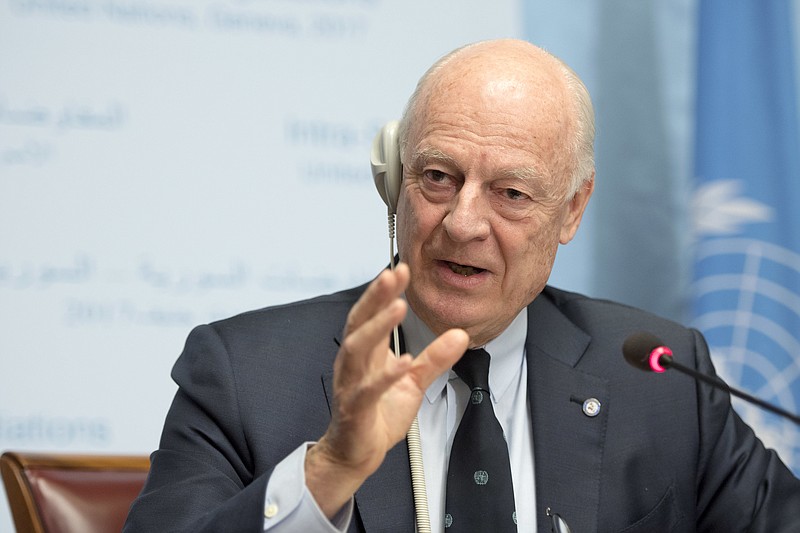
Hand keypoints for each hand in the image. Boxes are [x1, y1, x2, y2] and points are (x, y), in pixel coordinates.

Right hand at [305, 263, 468, 516]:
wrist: (357, 453)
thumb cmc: (378, 414)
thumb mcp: (414, 381)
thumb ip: (435, 358)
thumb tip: (460, 334)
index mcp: (366, 352)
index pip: (372, 313)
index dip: (384, 291)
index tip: (403, 269)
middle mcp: (354, 362)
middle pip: (359, 321)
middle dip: (376, 297)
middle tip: (393, 273)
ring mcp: (351, 384)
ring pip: (357, 349)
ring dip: (377, 327)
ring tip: (397, 307)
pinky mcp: (355, 408)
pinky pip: (368, 389)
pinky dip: (385, 375)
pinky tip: (402, 361)